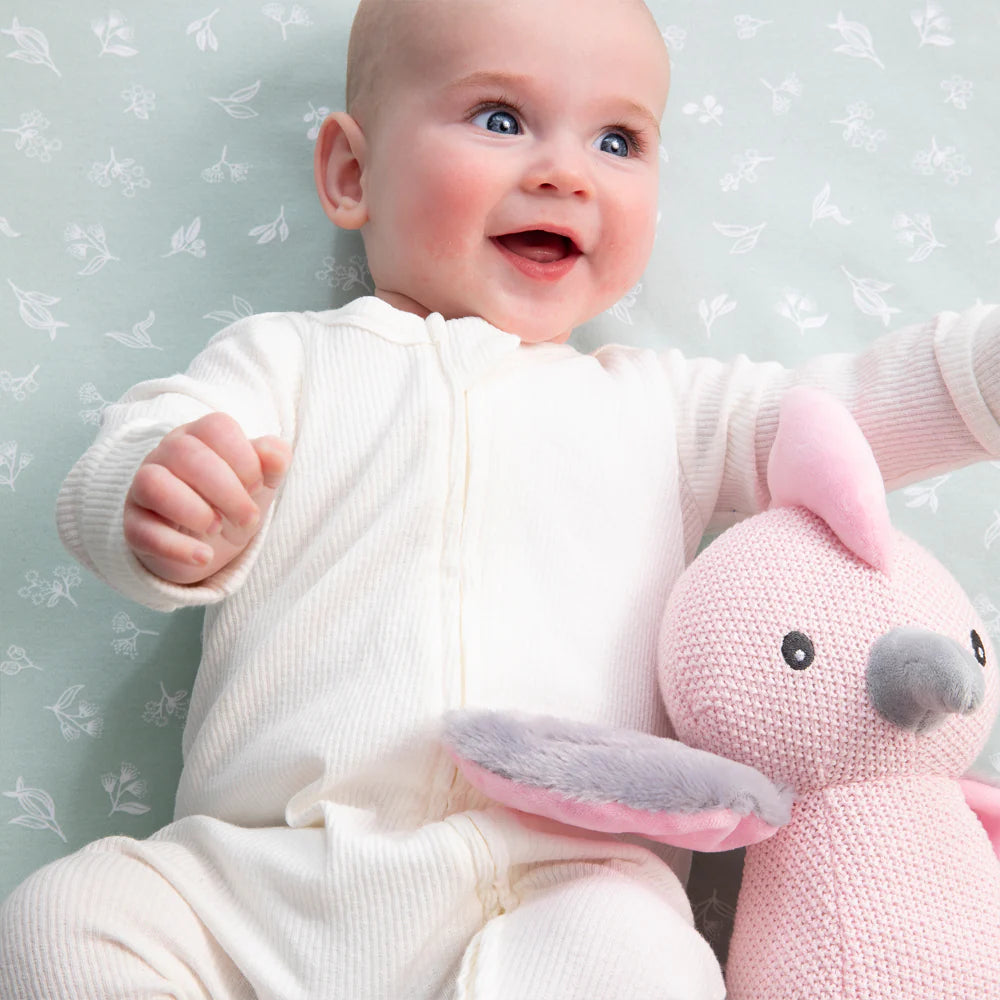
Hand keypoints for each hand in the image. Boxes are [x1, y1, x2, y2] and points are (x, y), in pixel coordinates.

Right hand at [124, 413, 290, 583]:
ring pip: (152, 483)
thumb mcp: (262, 482)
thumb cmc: (234, 501)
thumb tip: (276, 454)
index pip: (216, 426)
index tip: (257, 487)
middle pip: (185, 453)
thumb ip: (273, 461)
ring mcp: (143, 490)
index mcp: (200, 436)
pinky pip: (143, 531)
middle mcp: (165, 455)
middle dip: (228, 490)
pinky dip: (178, 547)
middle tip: (248, 518)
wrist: (207, 545)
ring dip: (193, 510)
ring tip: (216, 528)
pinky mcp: (134, 527)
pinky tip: (204, 556)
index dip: (245, 459)